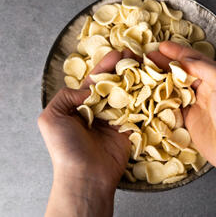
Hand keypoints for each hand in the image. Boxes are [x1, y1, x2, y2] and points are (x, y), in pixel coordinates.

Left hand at [38, 49, 136, 216]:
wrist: (86, 175)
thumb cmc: (66, 148)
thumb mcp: (51, 117)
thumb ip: (66, 96)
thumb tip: (89, 89)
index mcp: (81, 104)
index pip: (96, 79)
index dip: (106, 65)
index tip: (119, 52)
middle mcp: (100, 108)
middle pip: (115, 83)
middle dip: (125, 68)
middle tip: (137, 55)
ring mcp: (116, 118)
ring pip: (128, 94)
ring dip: (138, 80)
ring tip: (148, 65)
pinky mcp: (130, 128)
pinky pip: (139, 110)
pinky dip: (146, 99)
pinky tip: (153, 85)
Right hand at [149, 42, 215, 178]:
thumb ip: (204, 68)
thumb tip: (184, 59)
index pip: (194, 59)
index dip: (177, 52)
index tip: (161, 46)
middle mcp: (206, 89)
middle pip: (181, 72)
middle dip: (164, 64)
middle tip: (146, 58)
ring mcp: (196, 105)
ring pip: (174, 88)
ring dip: (160, 80)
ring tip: (143, 73)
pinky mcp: (188, 122)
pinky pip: (171, 107)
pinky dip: (160, 100)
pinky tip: (148, 94)